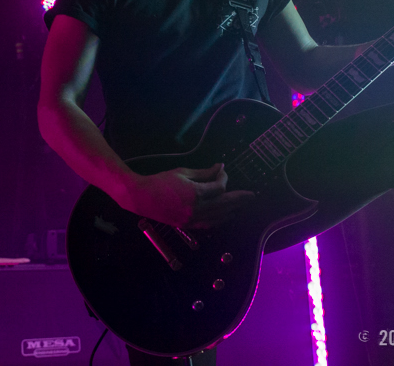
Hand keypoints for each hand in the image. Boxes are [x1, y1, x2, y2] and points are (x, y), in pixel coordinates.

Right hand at [119, 163, 254, 228]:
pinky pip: (209, 224)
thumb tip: (220, 167)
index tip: (222, 170)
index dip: (224, 178)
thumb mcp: (183, 173)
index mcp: (196, 194)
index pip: (220, 188)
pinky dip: (219, 219)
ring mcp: (192, 220)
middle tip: (251, 196)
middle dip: (239, 199)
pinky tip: (226, 216)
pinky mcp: (188, 225)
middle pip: (225, 205)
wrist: (142, 198)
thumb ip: (204, 173)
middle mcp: (197, 209)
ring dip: (232, 211)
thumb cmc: (161, 181)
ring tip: (242, 206)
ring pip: (219, 217)